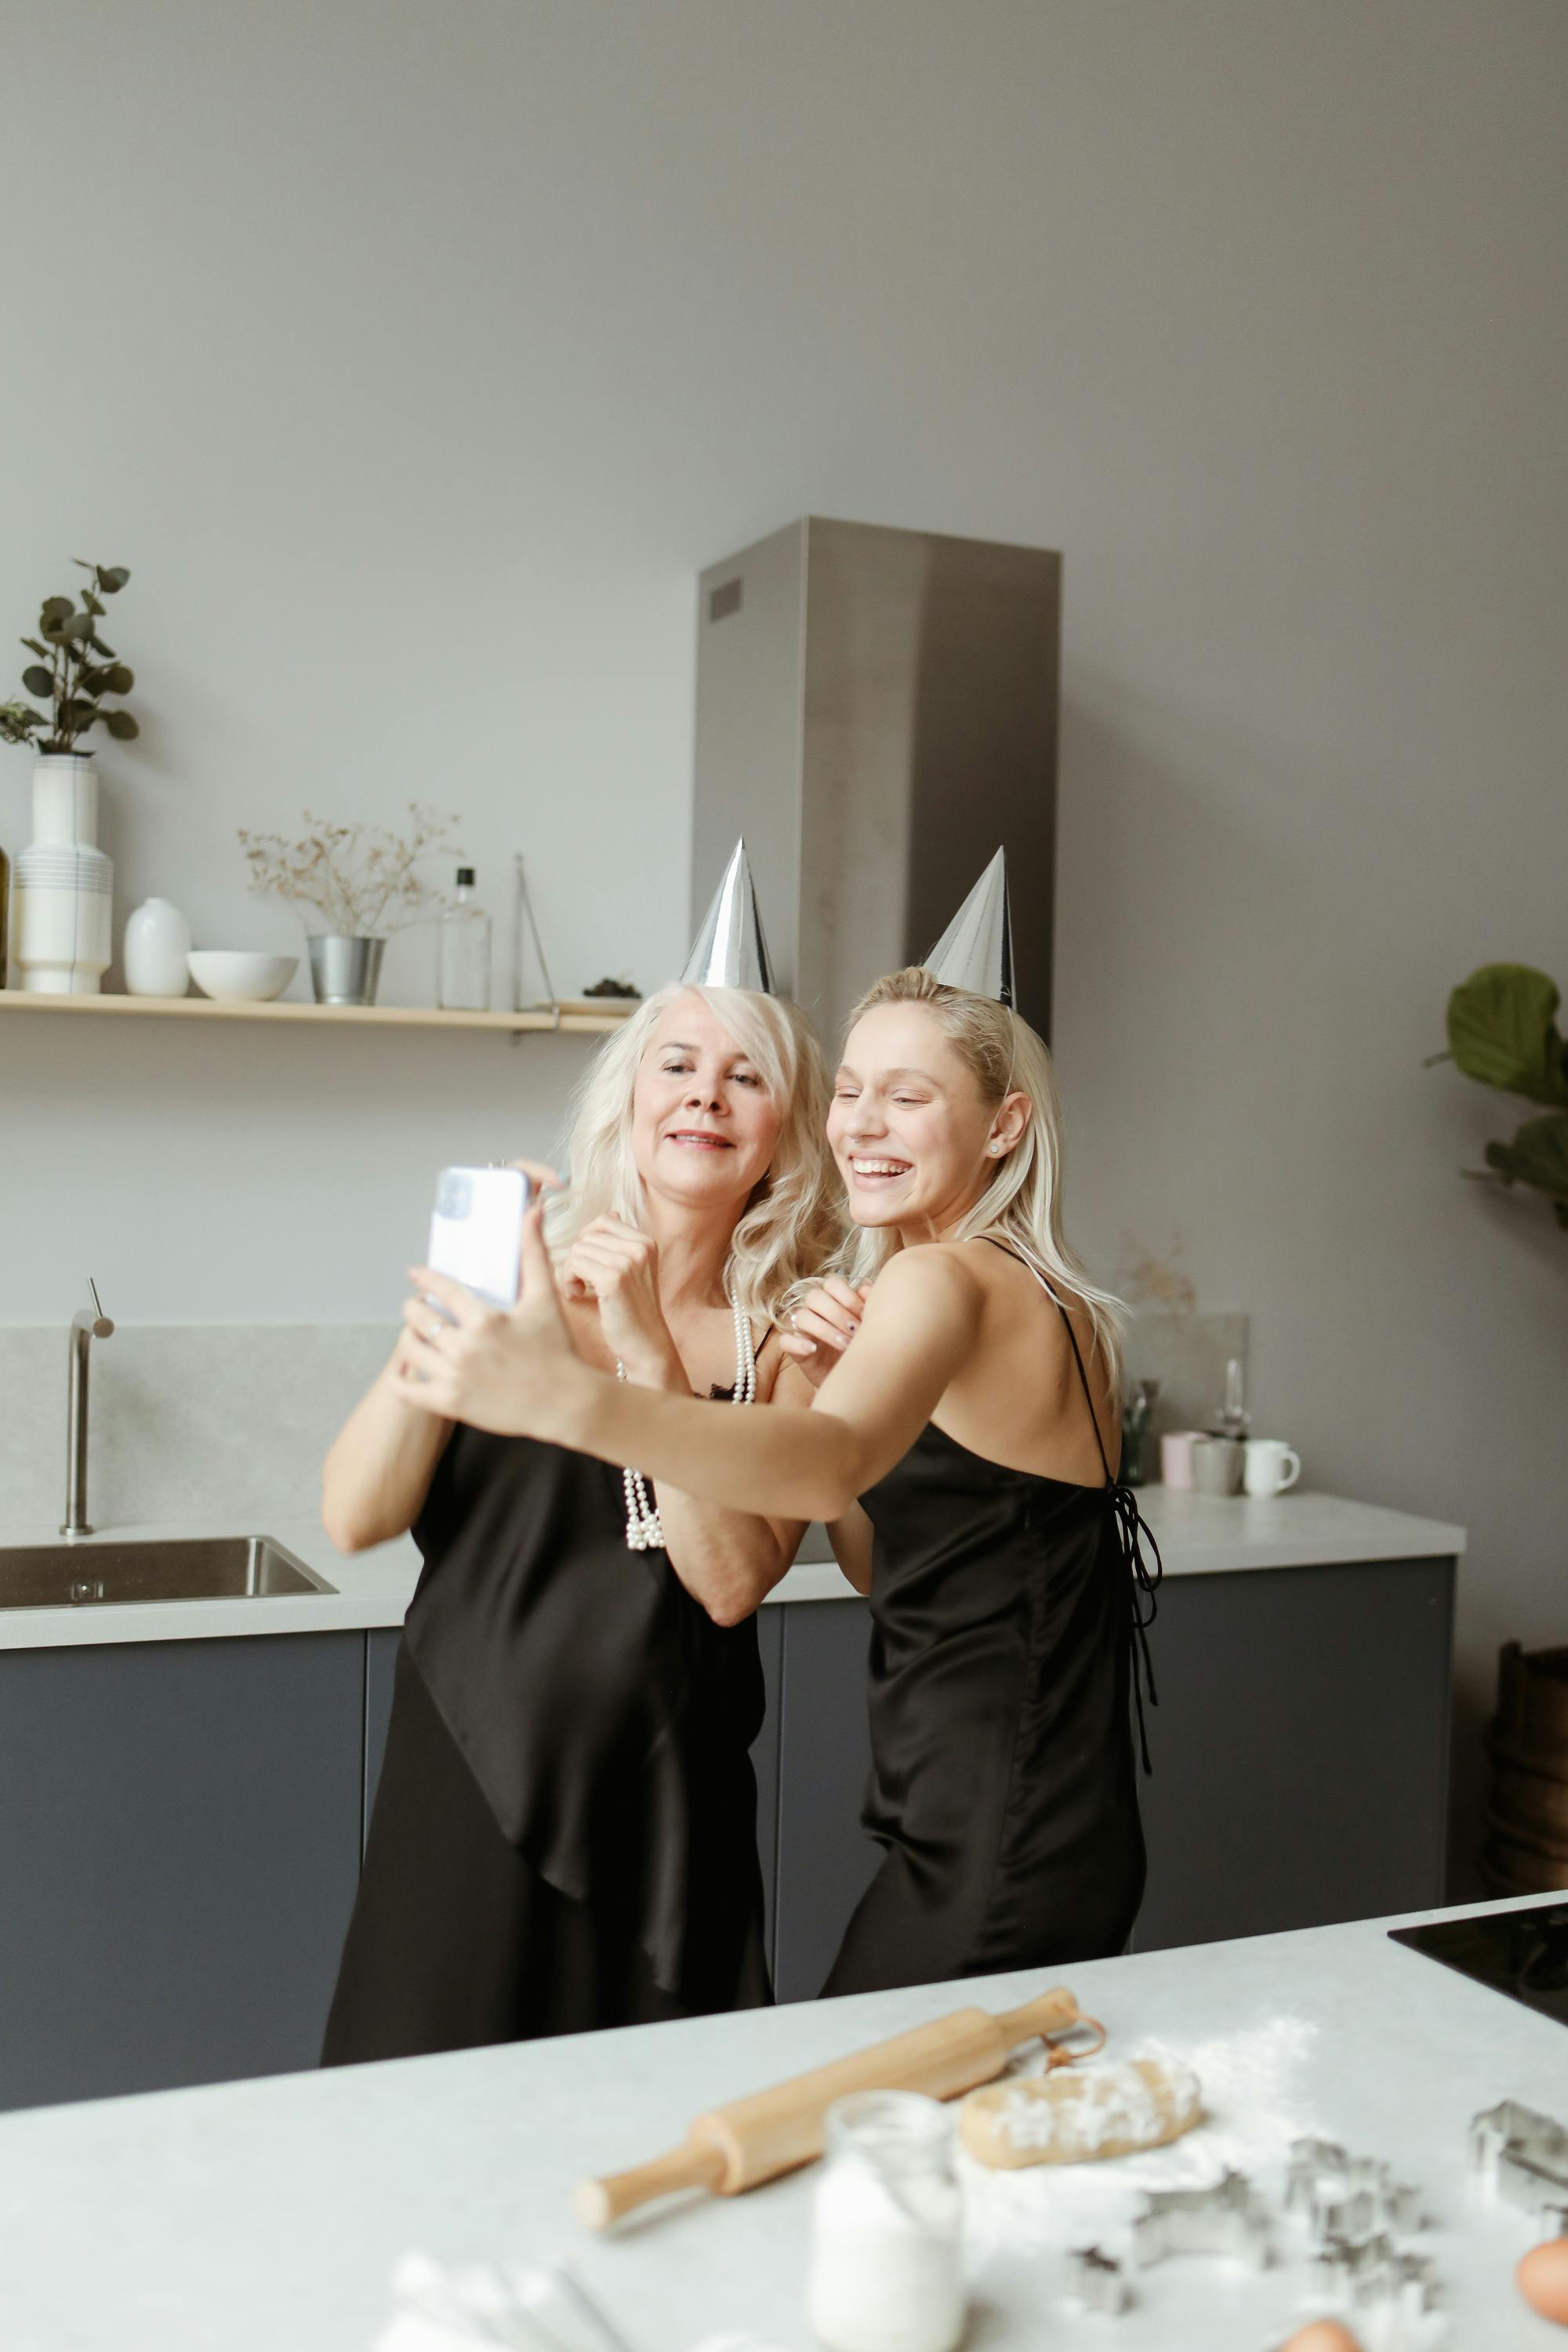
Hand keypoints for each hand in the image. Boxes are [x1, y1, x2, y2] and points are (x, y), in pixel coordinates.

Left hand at [399, 1205, 583, 1437]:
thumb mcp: (546, 1298)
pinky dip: (399, 1378)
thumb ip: (534, 1253)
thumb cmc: (558, 1349)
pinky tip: (404, 1368)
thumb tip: (534, 1210)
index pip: (441, 1289)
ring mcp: (456, 1377)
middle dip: (416, 1307)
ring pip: (410, 1348)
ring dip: (409, 1336)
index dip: (424, 1278)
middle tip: (422, 1307)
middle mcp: (466, 1347)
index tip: (416, 1274)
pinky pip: (408, 1390)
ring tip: (419, 1333)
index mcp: (485, 1319)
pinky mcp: (451, 1403)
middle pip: (418, 1317)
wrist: (566, 1402)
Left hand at [560, 1215, 678, 1382]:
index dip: (586, 1239)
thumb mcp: (635, 1270)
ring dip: (571, 1271)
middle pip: (588, 1236)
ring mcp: (628, 1262)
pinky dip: (569, 1281)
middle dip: (577, 1258)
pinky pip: (575, 1265)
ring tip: (580, 1290)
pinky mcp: (614, 1279)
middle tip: (580, 1281)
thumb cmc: (634, 1310)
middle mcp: (640, 1248)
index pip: (604, 1221)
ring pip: (578, 1250)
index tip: (586, 1263)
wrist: (646, 1344)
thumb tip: (611, 1213)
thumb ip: (622, 1243)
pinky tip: (578, 1295)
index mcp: (646, 1243)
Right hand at [775, 1276, 872, 1391]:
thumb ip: (867, 1305)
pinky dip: (798, 1343)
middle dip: (838, 1313)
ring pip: (801, 1316)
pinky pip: (785, 1341)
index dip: (848, 1297)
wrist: (852, 1377)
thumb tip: (866, 1286)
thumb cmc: (859, 1346)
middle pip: (815, 1296)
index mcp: (832, 1299)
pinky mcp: (793, 1349)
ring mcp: (802, 1329)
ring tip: (845, 1345)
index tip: (865, 1315)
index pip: (832, 1283)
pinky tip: (814, 1350)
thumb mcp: (867, 1327)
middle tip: (856, 1332)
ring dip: (824, 1329)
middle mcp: (814, 1309)